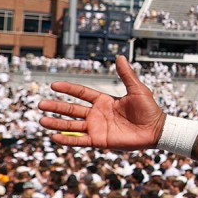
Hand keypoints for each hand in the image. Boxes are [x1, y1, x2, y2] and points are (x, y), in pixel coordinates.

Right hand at [38, 56, 166, 150]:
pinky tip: (54, 137)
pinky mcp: (100, 140)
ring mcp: (97, 127)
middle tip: (40, 104)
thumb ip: (127, 75)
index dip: (68, 89)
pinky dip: (68, 139)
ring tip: (42, 121)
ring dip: (57, 123)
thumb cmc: (149, 110)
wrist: (157, 130)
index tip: (53, 85)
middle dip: (56, 107)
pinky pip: (80, 140)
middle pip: (71, 109)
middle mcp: (97, 113)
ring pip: (72, 125)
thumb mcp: (137, 90)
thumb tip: (120, 57)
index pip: (81, 93)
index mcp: (104, 100)